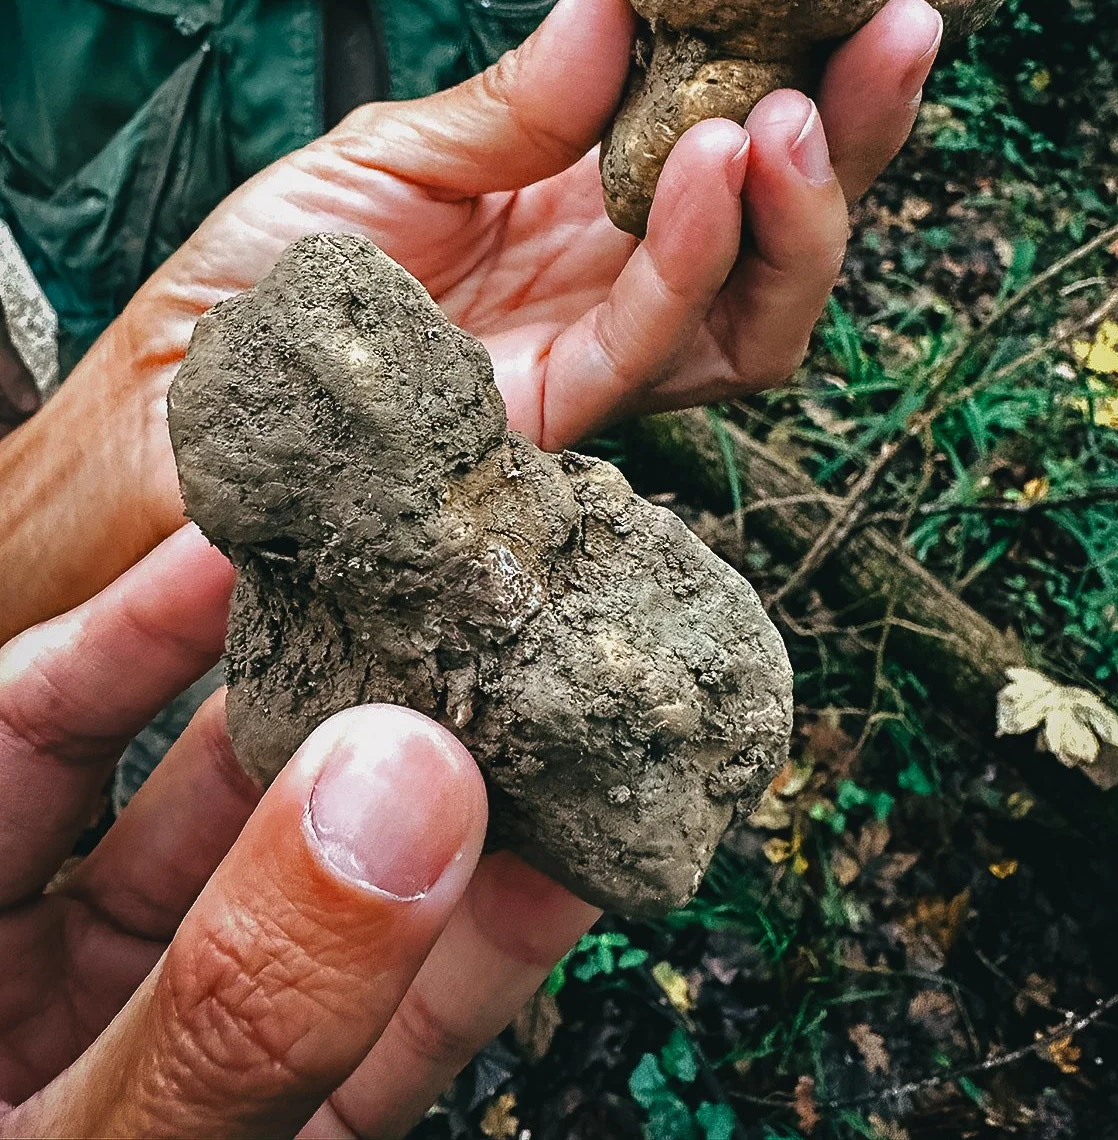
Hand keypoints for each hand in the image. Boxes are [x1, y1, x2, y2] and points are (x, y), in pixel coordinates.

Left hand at [0, 529, 596, 1138]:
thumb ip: (244, 985)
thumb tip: (405, 778)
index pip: (39, 732)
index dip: (145, 620)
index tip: (261, 533)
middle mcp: (72, 995)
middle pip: (212, 795)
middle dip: (339, 695)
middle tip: (445, 589)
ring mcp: (201, 1061)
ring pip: (332, 902)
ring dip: (446, 813)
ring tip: (540, 704)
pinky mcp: (301, 1131)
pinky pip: (401, 1030)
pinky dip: (485, 956)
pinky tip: (568, 867)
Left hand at [137, 0, 938, 448]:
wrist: (174, 387)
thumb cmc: (273, 266)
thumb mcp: (404, 144)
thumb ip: (531, 87)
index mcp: (585, 212)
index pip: (735, 146)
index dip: (810, 70)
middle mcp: (611, 289)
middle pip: (777, 231)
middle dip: (853, 134)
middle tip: (901, 24)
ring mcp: (589, 358)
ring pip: (756, 309)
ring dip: (801, 207)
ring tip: (804, 106)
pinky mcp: (547, 419)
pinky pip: (655, 345)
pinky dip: (699, 255)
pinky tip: (722, 163)